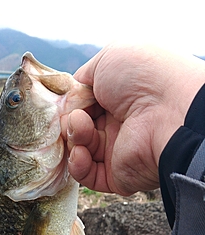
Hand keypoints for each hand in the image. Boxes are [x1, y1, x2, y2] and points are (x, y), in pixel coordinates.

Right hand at [62, 44, 204, 195]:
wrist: (169, 112)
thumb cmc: (143, 77)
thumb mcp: (108, 58)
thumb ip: (83, 75)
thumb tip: (69, 96)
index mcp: (117, 97)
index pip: (81, 105)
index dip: (69, 104)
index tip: (65, 101)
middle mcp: (117, 124)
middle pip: (76, 128)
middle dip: (69, 121)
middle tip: (76, 115)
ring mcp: (116, 151)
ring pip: (78, 149)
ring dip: (73, 137)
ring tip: (81, 128)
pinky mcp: (115, 175)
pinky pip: (87, 175)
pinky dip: (77, 164)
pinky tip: (81, 152)